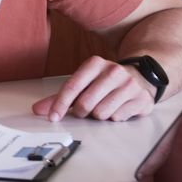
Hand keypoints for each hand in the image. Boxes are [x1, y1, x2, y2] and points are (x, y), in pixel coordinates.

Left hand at [32, 55, 154, 121]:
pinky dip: (114, 117)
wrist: (141, 77)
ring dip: (99, 115)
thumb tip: (38, 109)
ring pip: (102, 113)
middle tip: (85, 109)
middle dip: (82, 111)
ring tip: (104, 105)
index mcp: (95, 63)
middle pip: (86, 103)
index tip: (53, 117)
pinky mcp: (142, 99)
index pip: (72, 86)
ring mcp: (130, 85)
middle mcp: (113, 71)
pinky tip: (119, 107)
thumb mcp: (83, 83)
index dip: (60, 104)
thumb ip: (60, 96)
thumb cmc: (105, 82)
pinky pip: (118, 118)